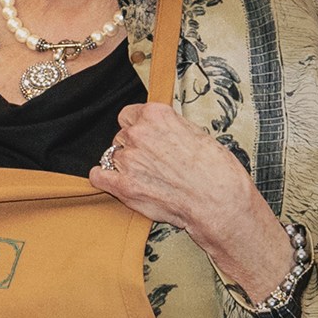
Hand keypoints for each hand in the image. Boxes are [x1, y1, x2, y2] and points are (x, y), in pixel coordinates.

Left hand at [91, 104, 292, 293]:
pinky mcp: (124, 186)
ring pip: (112, 156)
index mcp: (156, 115)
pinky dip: (104, 179)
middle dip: (133, 147)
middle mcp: (139, 133)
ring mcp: (129, 160)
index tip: (145, 137)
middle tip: (151, 162)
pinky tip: (113, 182)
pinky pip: (99, 176)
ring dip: (124, 165)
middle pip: (121, 136)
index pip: (129, 114)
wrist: (219, 202)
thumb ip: (171, 128)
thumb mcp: (198, 134)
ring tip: (145, 177)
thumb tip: (162, 129)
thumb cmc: (216, 171)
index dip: (137, 127)